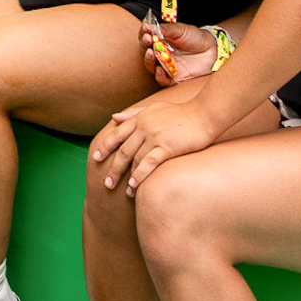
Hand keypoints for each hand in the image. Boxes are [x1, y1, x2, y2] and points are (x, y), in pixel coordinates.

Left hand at [90, 81, 219, 193]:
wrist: (205, 113)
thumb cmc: (182, 112)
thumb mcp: (154, 108)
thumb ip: (134, 113)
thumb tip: (113, 117)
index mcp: (140, 118)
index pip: (117, 134)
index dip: (105, 146)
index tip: (95, 157)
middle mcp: (144, 127)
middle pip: (123, 151)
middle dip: (113, 168)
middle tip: (107, 183)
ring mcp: (155, 137)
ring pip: (135, 160)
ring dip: (127, 177)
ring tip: (124, 192)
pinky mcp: (167, 147)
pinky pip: (149, 163)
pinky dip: (140, 176)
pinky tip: (135, 187)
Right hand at [142, 17, 216, 85]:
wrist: (213, 50)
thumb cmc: (196, 38)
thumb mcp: (181, 29)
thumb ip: (166, 29)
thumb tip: (150, 26)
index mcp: (160, 40)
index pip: (146, 37)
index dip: (144, 33)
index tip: (145, 28)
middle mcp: (160, 54)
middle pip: (146, 51)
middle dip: (144, 44)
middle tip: (147, 38)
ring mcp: (166, 65)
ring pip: (151, 66)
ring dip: (148, 59)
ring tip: (150, 52)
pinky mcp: (173, 77)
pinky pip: (162, 80)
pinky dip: (159, 76)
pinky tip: (159, 69)